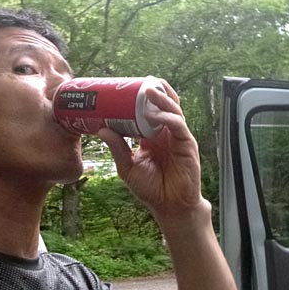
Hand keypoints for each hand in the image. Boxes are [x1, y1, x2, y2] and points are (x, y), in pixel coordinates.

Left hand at [97, 80, 202, 222]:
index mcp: (152, 135)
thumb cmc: (152, 189)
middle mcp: (166, 132)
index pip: (149, 109)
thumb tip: (101, 129)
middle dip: (154, 90)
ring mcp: (178, 137)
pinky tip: (156, 116)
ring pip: (173, 110)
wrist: (170, 207)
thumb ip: (117, 148)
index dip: (141, 98)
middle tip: (139, 81)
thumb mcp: (127, 167)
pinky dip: (168, 118)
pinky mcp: (187, 145)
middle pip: (164, 104)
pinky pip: (178, 126)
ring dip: (162, 99)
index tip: (126, 88)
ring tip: (148, 90)